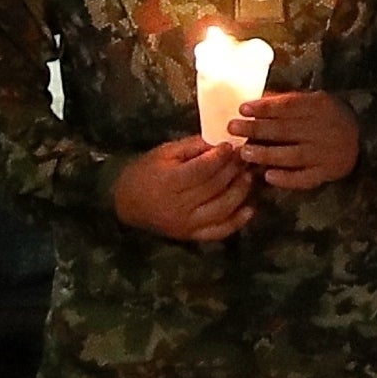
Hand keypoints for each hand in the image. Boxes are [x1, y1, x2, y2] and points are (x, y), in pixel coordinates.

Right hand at [110, 137, 256, 243]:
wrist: (126, 203)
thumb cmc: (144, 172)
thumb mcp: (165, 153)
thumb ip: (193, 147)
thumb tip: (222, 141)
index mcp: (169, 182)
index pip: (203, 169)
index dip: (221, 156)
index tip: (232, 145)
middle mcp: (179, 206)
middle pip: (215, 187)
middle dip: (234, 170)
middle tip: (246, 157)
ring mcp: (187, 224)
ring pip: (223, 208)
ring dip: (241, 191)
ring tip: (249, 176)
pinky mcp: (192, 235)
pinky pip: (220, 231)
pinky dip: (237, 221)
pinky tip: (250, 207)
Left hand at [233, 84, 361, 192]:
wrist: (363, 138)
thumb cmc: (328, 117)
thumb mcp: (313, 101)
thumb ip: (287, 102)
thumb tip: (255, 101)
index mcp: (321, 106)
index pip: (289, 106)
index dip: (264, 108)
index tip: (242, 108)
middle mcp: (324, 129)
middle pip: (286, 130)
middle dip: (256, 129)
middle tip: (233, 128)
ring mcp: (326, 153)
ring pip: (293, 155)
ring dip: (266, 154)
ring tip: (244, 153)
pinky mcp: (327, 173)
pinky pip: (305, 178)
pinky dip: (287, 178)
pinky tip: (268, 176)